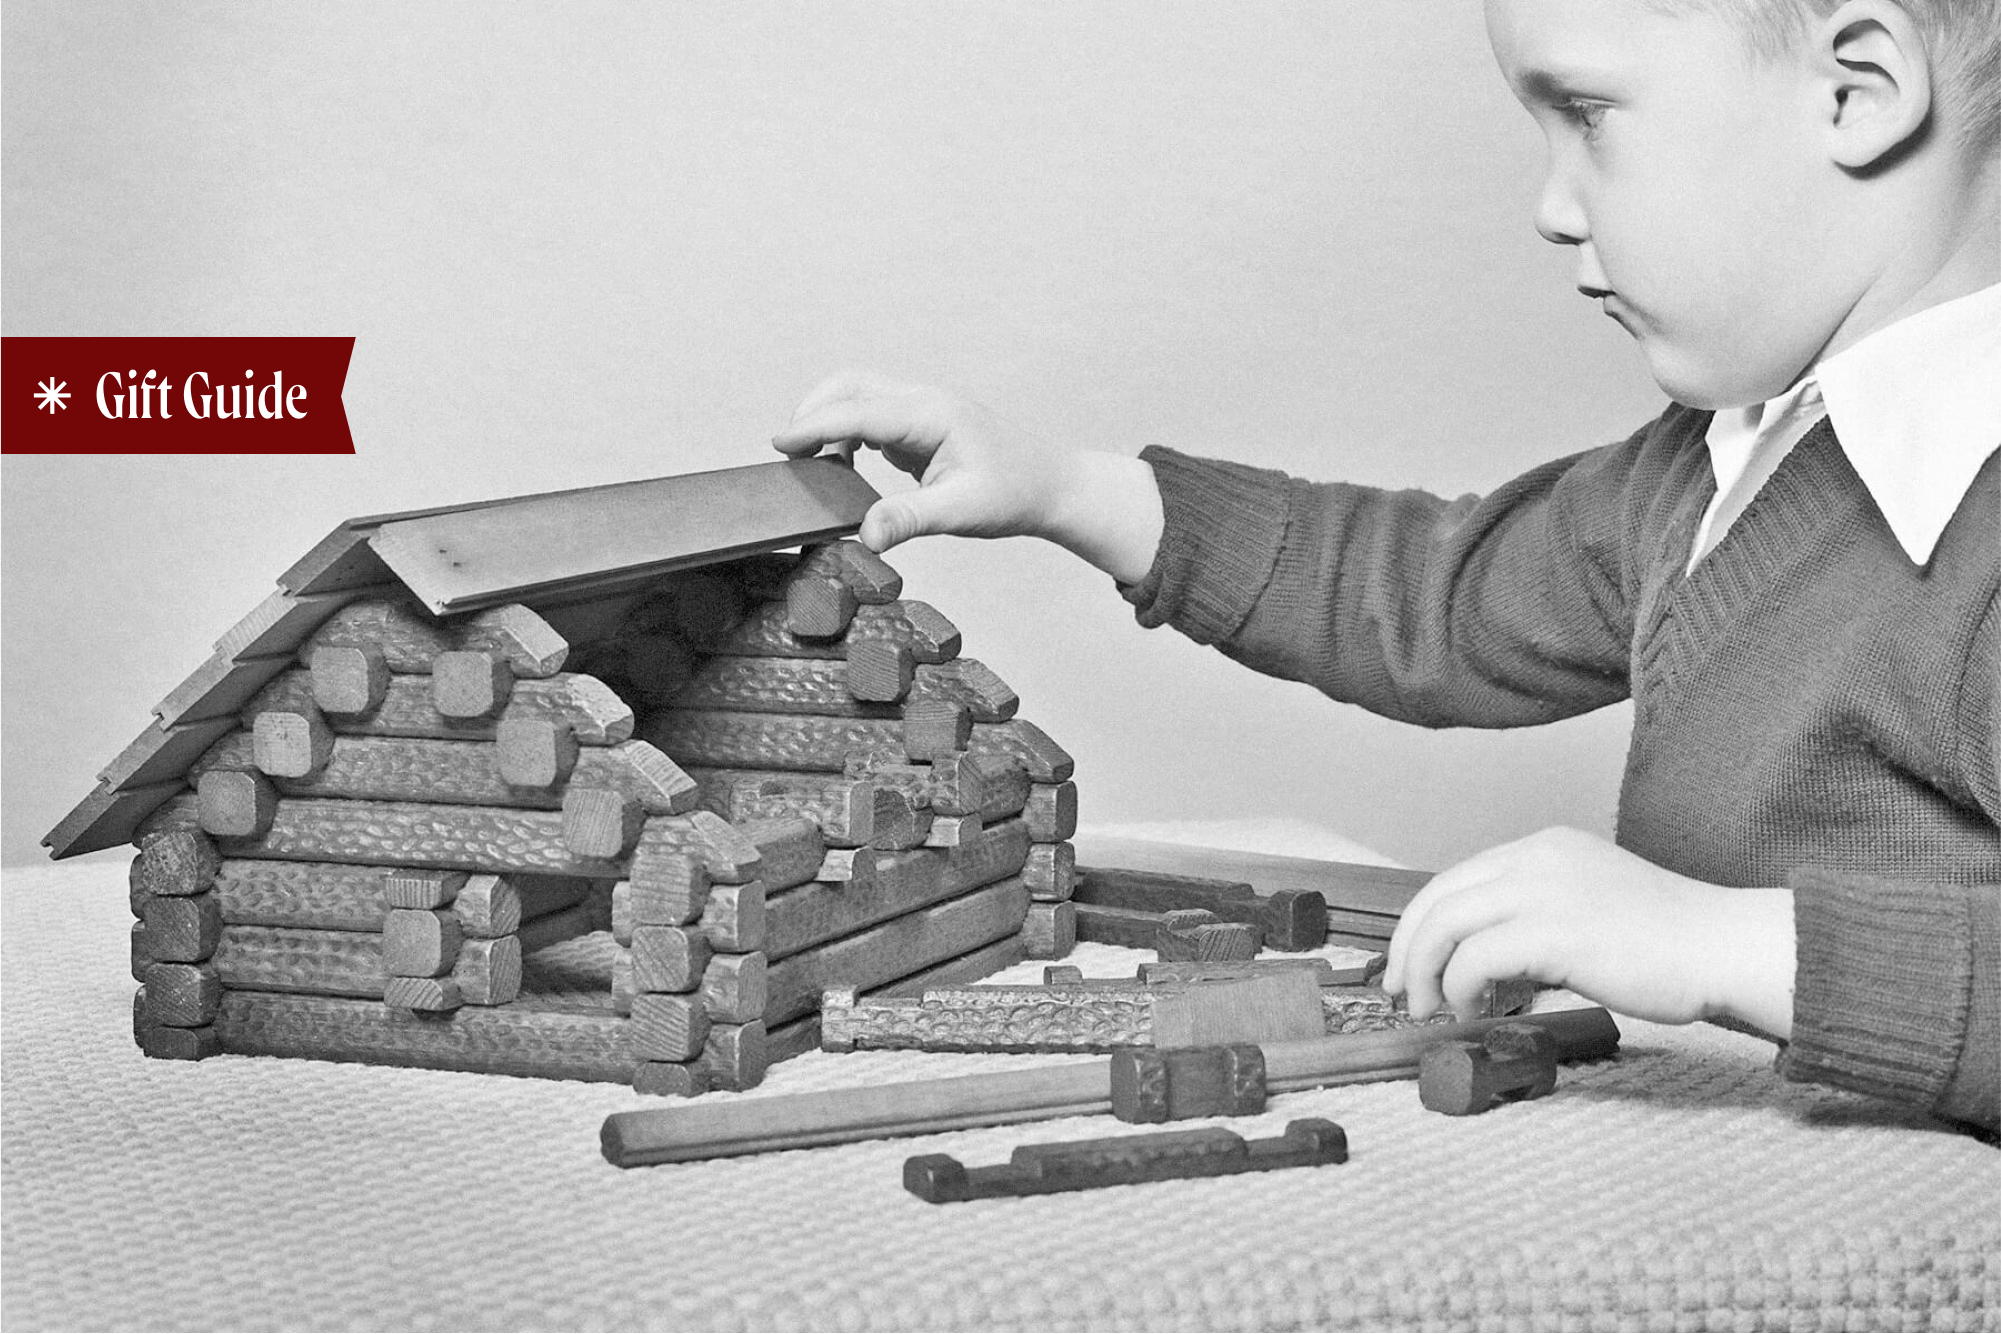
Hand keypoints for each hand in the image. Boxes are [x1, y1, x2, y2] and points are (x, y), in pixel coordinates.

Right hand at [772, 371, 1161, 580]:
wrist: (1050, 486)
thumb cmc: (1013, 493)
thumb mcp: (960, 512)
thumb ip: (909, 520)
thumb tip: (864, 536)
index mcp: (931, 414)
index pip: (859, 411)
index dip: (815, 425)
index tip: (780, 444)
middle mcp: (923, 402)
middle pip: (851, 386)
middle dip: (814, 411)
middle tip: (788, 453)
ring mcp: (921, 409)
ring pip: (859, 395)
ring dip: (830, 421)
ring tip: (815, 466)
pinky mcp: (920, 424)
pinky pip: (872, 416)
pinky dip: (847, 434)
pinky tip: (845, 468)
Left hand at [1382, 826, 1794, 1034]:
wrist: (1723, 947)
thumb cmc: (1667, 943)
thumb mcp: (1586, 909)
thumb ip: (1535, 921)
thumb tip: (1482, 964)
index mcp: (1544, 848)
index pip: (1457, 879)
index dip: (1421, 924)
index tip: (1409, 965)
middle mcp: (1537, 858)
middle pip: (1439, 897)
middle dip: (1408, 948)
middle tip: (1401, 993)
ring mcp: (1545, 890)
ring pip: (1447, 922)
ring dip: (1425, 970)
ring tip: (1429, 1009)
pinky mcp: (1556, 930)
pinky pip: (1477, 956)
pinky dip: (1460, 986)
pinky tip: (1471, 1011)